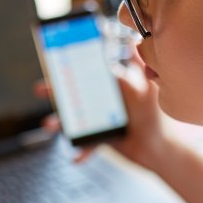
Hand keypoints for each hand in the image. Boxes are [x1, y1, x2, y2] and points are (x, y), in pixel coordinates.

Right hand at [33, 61, 173, 170]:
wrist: (161, 150)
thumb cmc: (156, 117)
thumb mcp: (146, 90)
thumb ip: (135, 71)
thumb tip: (130, 44)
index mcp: (112, 84)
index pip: (88, 70)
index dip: (72, 64)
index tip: (57, 59)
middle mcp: (102, 99)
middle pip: (73, 92)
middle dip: (54, 91)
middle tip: (40, 89)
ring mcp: (98, 119)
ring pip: (72, 118)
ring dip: (58, 121)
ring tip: (49, 125)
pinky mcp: (98, 138)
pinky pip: (84, 144)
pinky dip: (80, 151)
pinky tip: (76, 157)